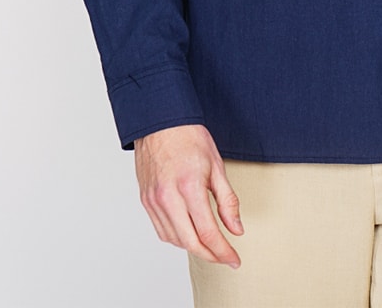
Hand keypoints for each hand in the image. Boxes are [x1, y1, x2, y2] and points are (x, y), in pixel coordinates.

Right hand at [134, 124, 243, 266]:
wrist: (160, 121)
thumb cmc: (189, 137)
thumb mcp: (216, 165)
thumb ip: (227, 201)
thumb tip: (236, 229)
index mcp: (189, 186)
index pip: (208, 232)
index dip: (223, 251)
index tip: (234, 260)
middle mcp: (168, 197)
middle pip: (190, 243)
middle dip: (210, 255)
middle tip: (225, 257)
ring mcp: (154, 200)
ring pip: (174, 240)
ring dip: (194, 247)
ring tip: (210, 244)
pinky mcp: (145, 200)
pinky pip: (161, 230)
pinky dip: (177, 238)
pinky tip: (189, 234)